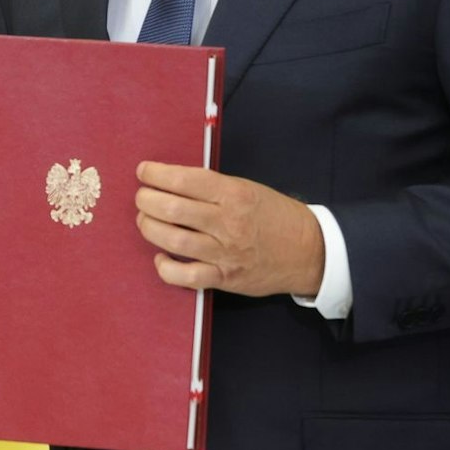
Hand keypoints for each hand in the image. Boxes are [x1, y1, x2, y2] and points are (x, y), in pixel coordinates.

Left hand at [135, 162, 324, 297]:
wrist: (309, 251)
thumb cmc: (275, 215)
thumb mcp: (248, 189)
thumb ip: (213, 187)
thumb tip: (173, 183)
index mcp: (234, 194)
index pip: (186, 180)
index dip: (157, 174)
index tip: (143, 172)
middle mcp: (228, 222)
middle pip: (173, 209)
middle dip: (147, 201)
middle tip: (141, 198)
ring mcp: (225, 252)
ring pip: (174, 241)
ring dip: (150, 228)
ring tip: (144, 221)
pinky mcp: (225, 278)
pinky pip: (187, 277)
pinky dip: (166, 268)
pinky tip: (160, 258)